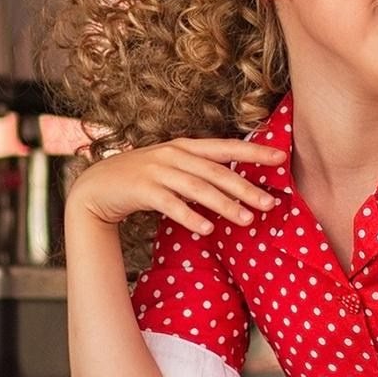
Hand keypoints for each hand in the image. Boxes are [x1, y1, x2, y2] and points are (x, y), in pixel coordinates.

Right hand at [64, 138, 286, 237]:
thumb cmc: (141, 179)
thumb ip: (199, 171)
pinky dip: (190, 217)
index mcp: (185, 146)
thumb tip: (236, 184)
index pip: (226, 147)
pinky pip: (171, 204)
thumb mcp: (172, 167)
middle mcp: (174, 154)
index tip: (281, 157)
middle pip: (217, 171)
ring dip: (224, 204)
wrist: (96, 186)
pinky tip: (207, 230)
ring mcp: (157, 170)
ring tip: (246, 220)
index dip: (254, 150)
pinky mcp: (142, 189)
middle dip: (245, 187)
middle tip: (270, 203)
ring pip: (198, 188)